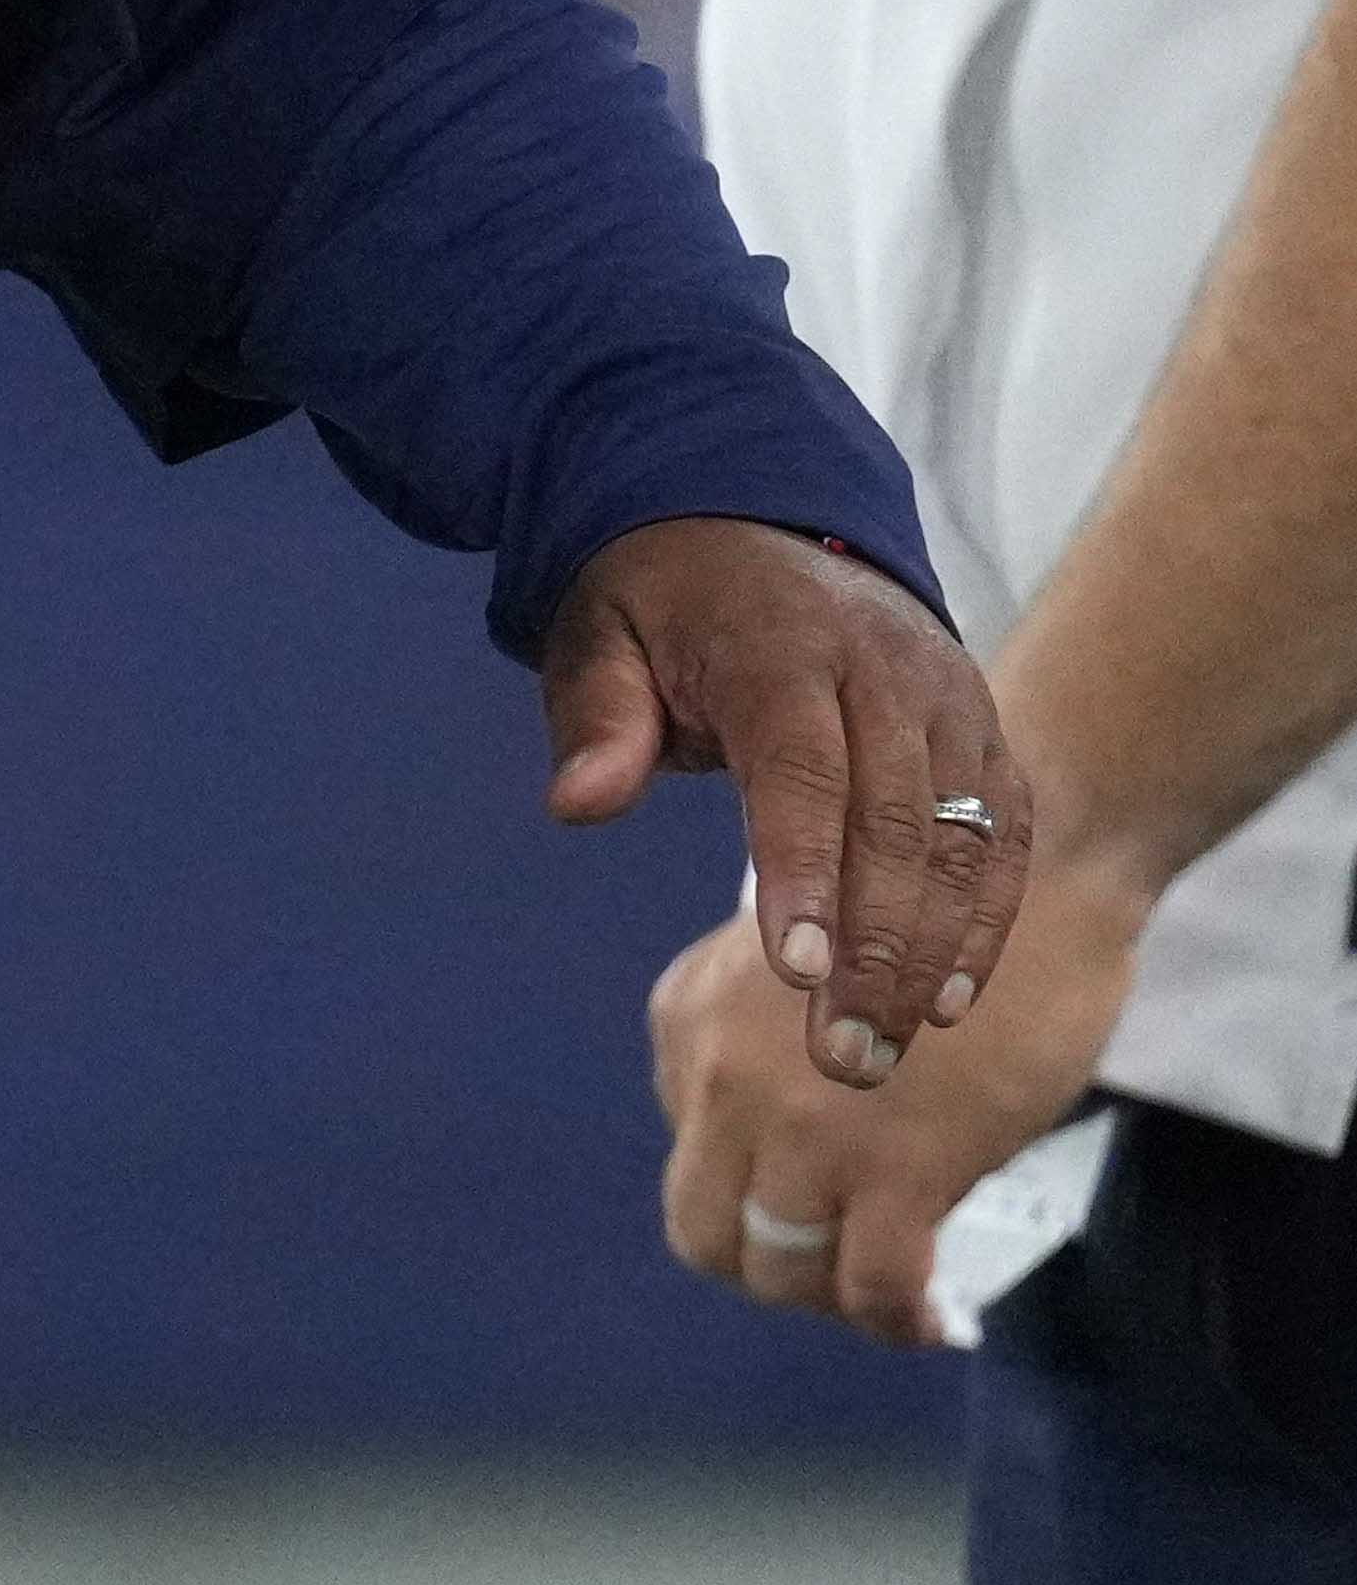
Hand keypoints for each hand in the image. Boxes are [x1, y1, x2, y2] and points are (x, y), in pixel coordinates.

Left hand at [537, 519, 1023, 1084]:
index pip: (802, 770)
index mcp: (784, 649)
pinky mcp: (982, 733)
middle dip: (875, 951)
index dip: (804, 872)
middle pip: (896, 824)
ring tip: (884, 1054)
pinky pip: (1002, 833)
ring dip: (931, 955)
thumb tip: (582, 804)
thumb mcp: (599, 631)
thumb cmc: (664, 599)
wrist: (759, 522)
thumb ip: (597, 716)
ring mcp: (948, 702)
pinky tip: (949, 1002)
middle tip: (840, 1062)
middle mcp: (886, 674)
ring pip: (963, 840)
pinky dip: (986, 918)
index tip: (798, 974)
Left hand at [656, 860, 1140, 1346]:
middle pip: (704, 1229)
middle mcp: (718, 1080)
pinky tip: (928, 1321)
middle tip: (837, 1267)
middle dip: (766, 1265)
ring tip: (890, 1298)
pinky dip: (893, 1320)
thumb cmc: (934, 900)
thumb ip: (769, 1038)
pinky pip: (870, 1284)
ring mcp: (800, 1132)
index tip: (814, 1198)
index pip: (689, 1149)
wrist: (1029, 864)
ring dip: (830, 1298)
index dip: (752, 1189)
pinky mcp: (894, 1169)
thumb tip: (794, 1136)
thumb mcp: (791, 965)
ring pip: (777, 1268)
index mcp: (686, 1017)